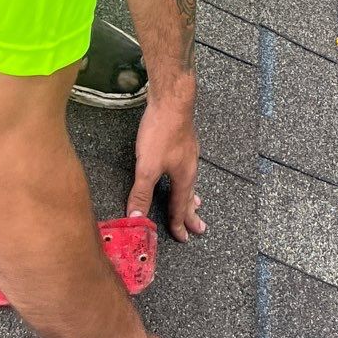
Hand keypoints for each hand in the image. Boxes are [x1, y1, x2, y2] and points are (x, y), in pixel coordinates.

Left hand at [127, 81, 206, 239]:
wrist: (172, 100)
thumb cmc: (161, 132)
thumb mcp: (147, 166)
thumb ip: (141, 193)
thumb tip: (137, 218)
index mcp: (183, 177)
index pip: (180, 207)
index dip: (178, 224)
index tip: (182, 238)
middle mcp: (190, 167)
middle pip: (190, 196)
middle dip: (192, 214)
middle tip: (200, 228)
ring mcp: (189, 154)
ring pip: (191, 182)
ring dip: (191, 197)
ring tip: (196, 203)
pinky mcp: (185, 142)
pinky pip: (188, 169)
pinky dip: (187, 180)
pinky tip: (184, 172)